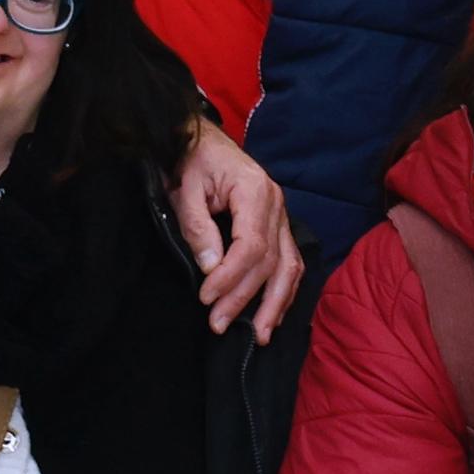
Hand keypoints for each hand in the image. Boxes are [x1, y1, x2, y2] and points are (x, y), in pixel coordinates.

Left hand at [172, 125, 304, 338]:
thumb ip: (198, 228)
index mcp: (254, 190)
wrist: (198, 138)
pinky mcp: (278, 225)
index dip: (231, 277)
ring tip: (258, 336)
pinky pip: (289, 262)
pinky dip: (283, 291)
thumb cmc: (188, 160)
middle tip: (219, 324)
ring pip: (289, 266)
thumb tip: (212, 268)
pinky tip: (272, 314)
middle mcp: (276, 204)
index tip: (206, 298)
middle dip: (245, 298)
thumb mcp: (183, 189)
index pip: (252, 245)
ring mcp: (281, 215)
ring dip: (274, 304)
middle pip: (270, 261)